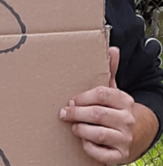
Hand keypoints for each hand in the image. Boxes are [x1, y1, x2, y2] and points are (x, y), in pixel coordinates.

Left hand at [60, 47, 158, 163]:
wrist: (139, 134)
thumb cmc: (117, 109)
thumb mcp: (115, 90)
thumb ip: (110, 71)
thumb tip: (112, 48)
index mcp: (125, 101)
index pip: (102, 94)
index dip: (82, 97)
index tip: (71, 100)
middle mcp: (127, 120)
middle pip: (97, 114)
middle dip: (76, 114)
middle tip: (63, 114)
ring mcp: (125, 139)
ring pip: (97, 134)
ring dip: (80, 130)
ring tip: (73, 127)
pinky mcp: (121, 156)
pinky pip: (101, 154)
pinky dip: (89, 148)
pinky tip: (84, 142)